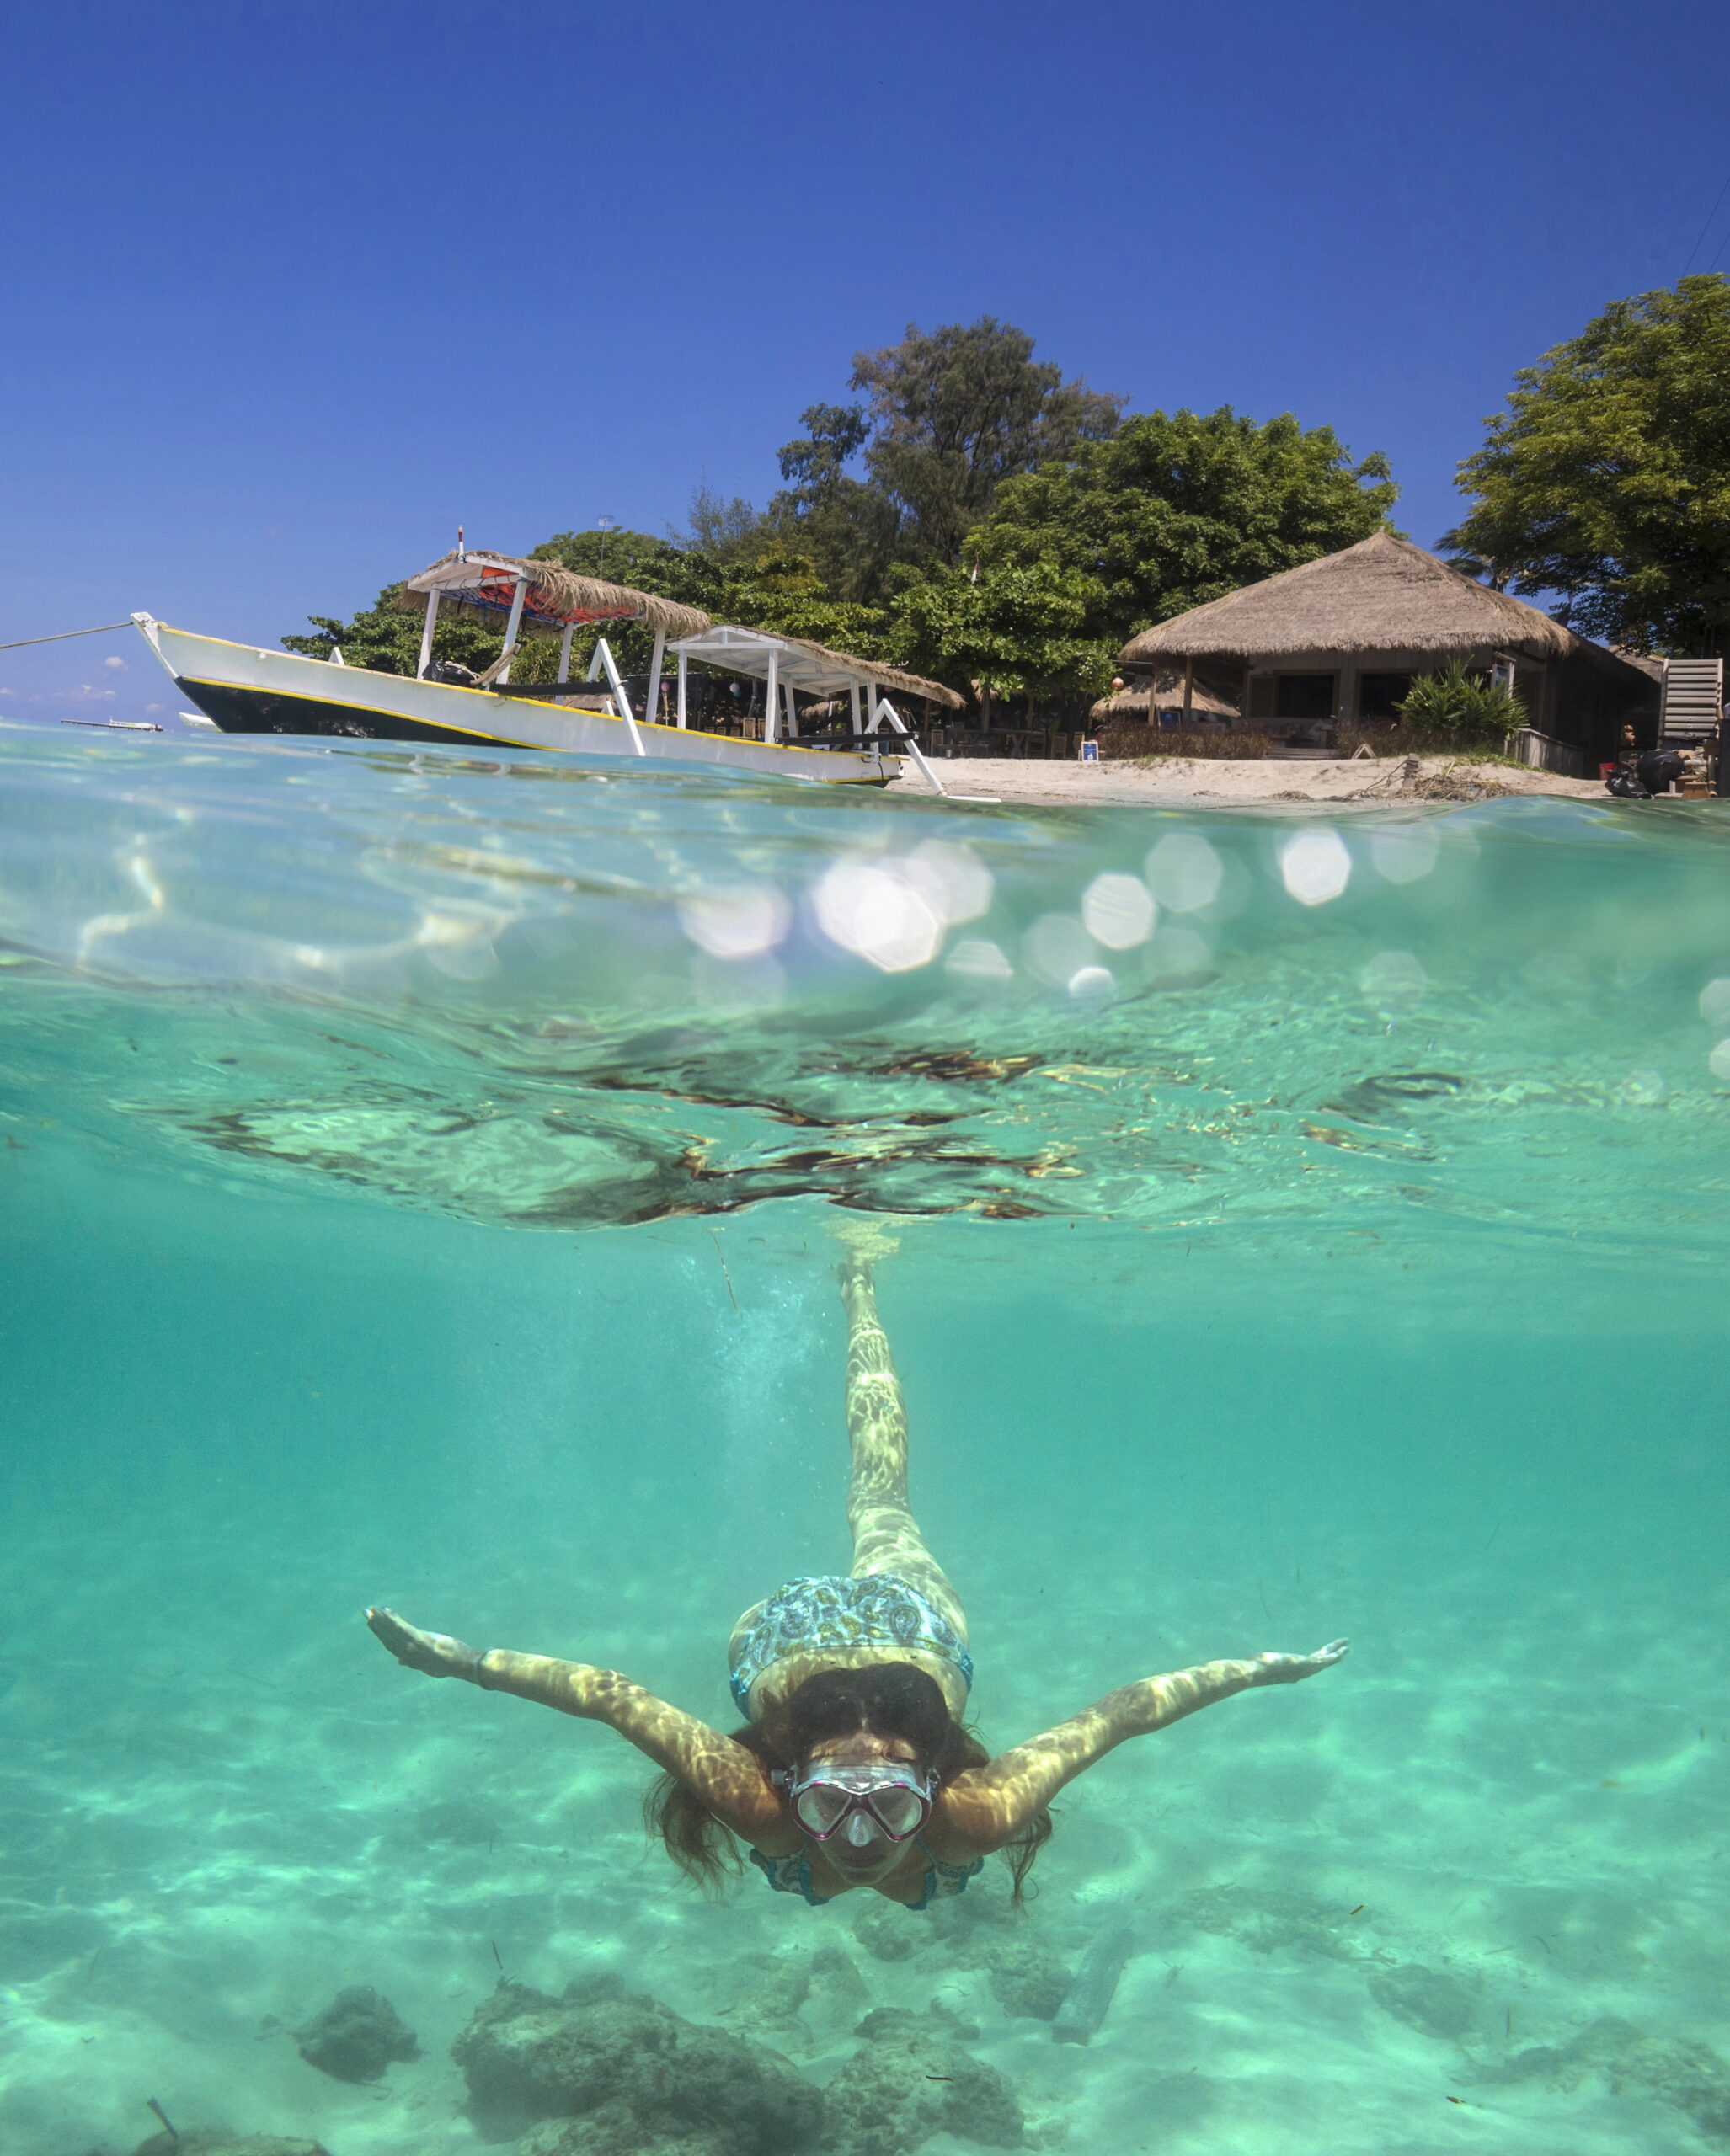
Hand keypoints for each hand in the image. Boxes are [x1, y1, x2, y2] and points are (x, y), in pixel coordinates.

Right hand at [366, 1606, 480, 1681]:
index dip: (380, 1633)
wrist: (461, 1664)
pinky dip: (393, 1620)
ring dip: (381, 1620)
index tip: (373, 1622)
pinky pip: (403, 1628)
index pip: (390, 1644)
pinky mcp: (420, 1639)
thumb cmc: (446, 1665)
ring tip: (373, 1609)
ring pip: (393, 1631)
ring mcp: (413, 1647)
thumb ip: (411, 1662)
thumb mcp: (427, 1666)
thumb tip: (398, 1661)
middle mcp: (407, 1654)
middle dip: (376, 1625)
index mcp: (409, 1659)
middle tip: (366, 1612)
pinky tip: (387, 1612)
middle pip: (387, 1637)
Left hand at [1253, 1639, 1349, 1685]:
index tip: (1325, 1655)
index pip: (1310, 1666)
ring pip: (1326, 1661)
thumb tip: (1250, 1661)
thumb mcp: (1260, 1663)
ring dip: (1336, 1654)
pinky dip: (1333, 1655)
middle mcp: (1301, 1673)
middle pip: (1321, 1664)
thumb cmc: (1252, 1669)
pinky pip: (1324, 1659)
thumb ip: (1261, 1662)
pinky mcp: (1304, 1663)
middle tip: (1343, 1653)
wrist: (1253, 1673)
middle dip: (1332, 1657)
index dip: (1319, 1660)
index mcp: (1293, 1673)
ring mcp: (1304, 1669)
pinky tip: (1342, 1652)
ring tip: (1347, 1648)